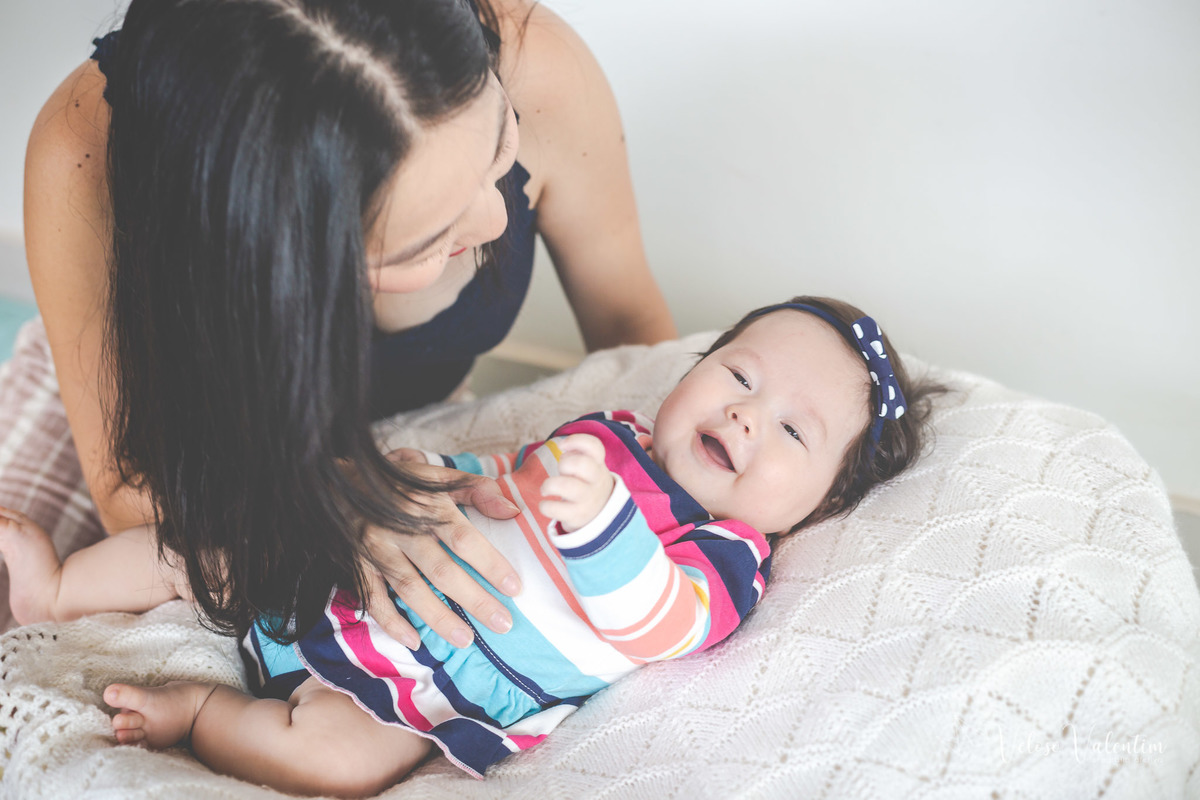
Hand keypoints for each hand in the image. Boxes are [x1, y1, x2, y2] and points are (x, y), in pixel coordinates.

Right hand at [362, 456, 521, 650]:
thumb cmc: (400, 480)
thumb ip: (478, 489)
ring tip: (466, 640)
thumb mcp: (439, 475)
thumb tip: (513, 510)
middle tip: (502, 624)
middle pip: (441, 571)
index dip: (490, 563)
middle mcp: (403, 530)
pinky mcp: (359, 564)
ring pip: (410, 589)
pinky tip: (414, 641)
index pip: (463, 538)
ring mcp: (378, 549)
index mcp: (427, 507)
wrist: (341, 480)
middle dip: (474, 600)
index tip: (515, 588)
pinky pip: (373, 598)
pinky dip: (392, 622)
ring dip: (439, 617)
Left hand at [539, 434, 614, 532]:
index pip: (594, 446)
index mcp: (597, 464)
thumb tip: (565, 451)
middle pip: (582, 464)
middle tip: (560, 471)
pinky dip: (545, 506)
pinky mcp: (577, 515)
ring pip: (567, 486)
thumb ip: (577, 456)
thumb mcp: (589, 467)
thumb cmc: (586, 483)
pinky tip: (546, 504)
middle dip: (564, 463)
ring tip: (545, 489)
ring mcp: (587, 499)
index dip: (576, 441)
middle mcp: (595, 480)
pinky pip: (556, 509)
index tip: (562, 446)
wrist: (601, 512)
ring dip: (550, 485)